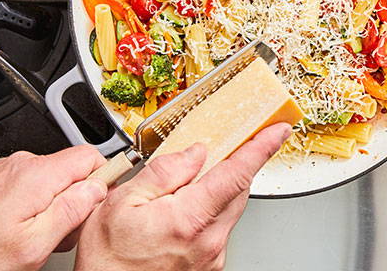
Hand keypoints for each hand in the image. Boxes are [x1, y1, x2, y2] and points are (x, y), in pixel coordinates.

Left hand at [0, 145, 107, 270]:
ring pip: (54, 178)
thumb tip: (97, 190)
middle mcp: (23, 165)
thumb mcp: (33, 245)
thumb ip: (71, 213)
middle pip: (74, 169)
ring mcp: (9, 170)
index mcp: (37, 175)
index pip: (92, 156)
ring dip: (56, 204)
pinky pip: (34, 183)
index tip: (97, 202)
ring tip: (36, 233)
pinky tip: (22, 227)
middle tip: (61, 230)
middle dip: (77, 199)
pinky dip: (36, 204)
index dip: (103, 180)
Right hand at [74, 123, 290, 270]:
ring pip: (229, 209)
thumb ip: (163, 173)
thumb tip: (194, 152)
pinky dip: (208, 213)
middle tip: (220, 149)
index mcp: (189, 219)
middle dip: (233, 165)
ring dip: (217, 191)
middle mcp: (208, 240)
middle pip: (238, 190)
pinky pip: (218, 228)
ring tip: (182, 191)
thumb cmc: (107, 261)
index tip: (279, 129)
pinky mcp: (209, 265)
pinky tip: (180, 214)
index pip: (238, 173)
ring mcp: (212, 256)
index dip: (263, 147)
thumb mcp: (120, 204)